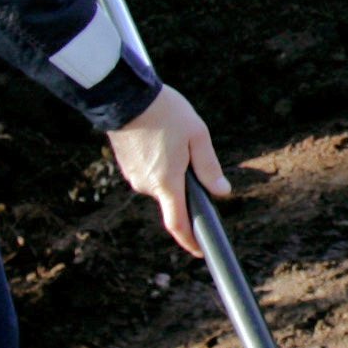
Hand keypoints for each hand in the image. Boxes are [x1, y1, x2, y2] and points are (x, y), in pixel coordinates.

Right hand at [108, 86, 228, 256]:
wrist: (125, 96)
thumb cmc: (165, 113)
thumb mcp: (197, 136)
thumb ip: (209, 168)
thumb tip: (222, 192)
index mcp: (167, 182)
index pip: (178, 223)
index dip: (189, 241)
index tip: (199, 251)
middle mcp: (147, 185)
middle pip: (173, 196)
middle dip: (185, 182)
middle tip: (190, 149)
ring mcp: (134, 176)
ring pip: (162, 182)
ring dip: (172, 169)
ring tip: (173, 136)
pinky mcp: (126, 166)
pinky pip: (150, 172)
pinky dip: (159, 163)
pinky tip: (160, 138)